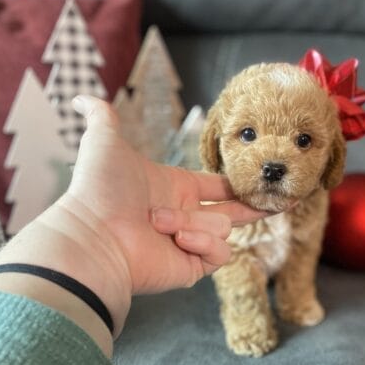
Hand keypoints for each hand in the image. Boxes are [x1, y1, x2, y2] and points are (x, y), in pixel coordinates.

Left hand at [0, 96, 270, 335]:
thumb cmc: (101, 189)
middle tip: (284, 202)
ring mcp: (190, 243)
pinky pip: (220, 253)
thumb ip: (102, 116)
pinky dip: (202, 244)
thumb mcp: (105, 143)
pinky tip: (179, 240)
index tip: (257, 178)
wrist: (94, 236)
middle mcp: (186, 216)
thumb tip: (79, 98)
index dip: (237, 183)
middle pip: (232, 212)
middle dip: (255, 207)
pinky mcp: (193, 267)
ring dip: (194, 222)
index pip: (217, 185)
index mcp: (176, 188)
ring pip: (223, 227)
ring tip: (161, 223)